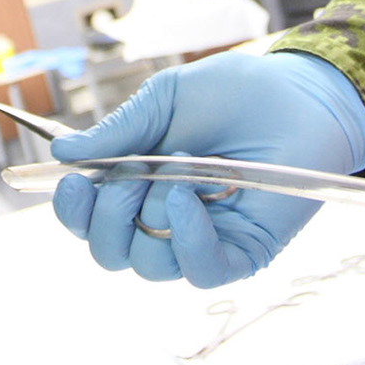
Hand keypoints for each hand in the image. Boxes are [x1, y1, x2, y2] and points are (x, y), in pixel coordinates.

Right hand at [49, 51, 364, 286]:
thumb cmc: (236, 94)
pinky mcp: (241, 252)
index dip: (72, 211)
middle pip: (110, 253)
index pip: (89, 220)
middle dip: (105, 215)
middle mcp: (164, 219)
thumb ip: (120, 130)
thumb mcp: (166, 101)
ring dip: (148, 217)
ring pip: (148, 264)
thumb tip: (62, 151)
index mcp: (139, 185)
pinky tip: (186, 200)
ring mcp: (202, 238)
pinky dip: (185, 240)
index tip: (70, 182)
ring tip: (174, 171)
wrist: (302, 95)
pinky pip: (199, 270)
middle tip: (130, 172)